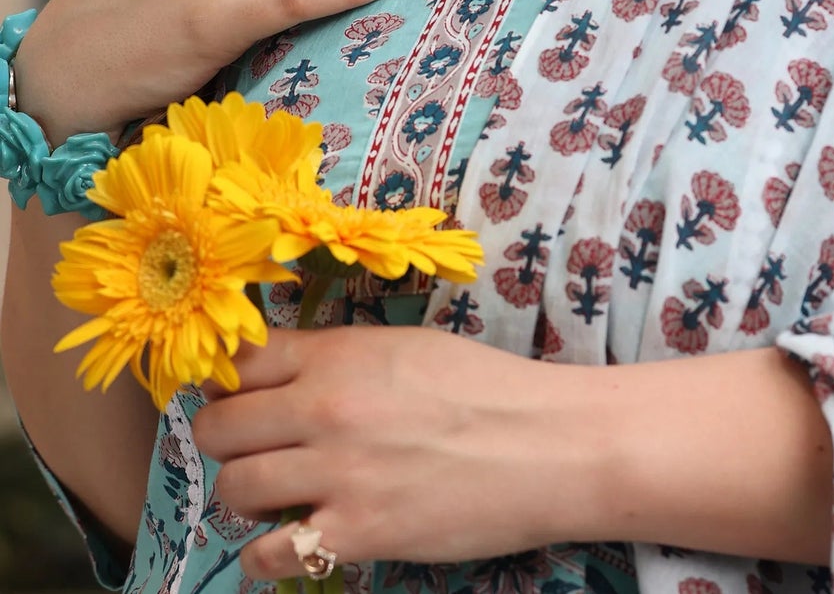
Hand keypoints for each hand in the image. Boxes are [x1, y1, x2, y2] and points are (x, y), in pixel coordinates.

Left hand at [192, 326, 597, 576]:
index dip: (228, 382)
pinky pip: (269, 554)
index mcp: (340, 354)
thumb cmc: (486, 388)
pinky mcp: (357, 534)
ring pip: (234, 487)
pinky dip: (267, 554)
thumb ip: (340, 358)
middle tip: (255, 450)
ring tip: (278, 496)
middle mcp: (326, 408)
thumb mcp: (408, 347)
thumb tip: (286, 375)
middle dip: (227, 441)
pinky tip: (291, 543)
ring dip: (246, 495)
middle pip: (218, 428)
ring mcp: (337, 474)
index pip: (239, 362)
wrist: (547, 446)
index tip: (238, 397)